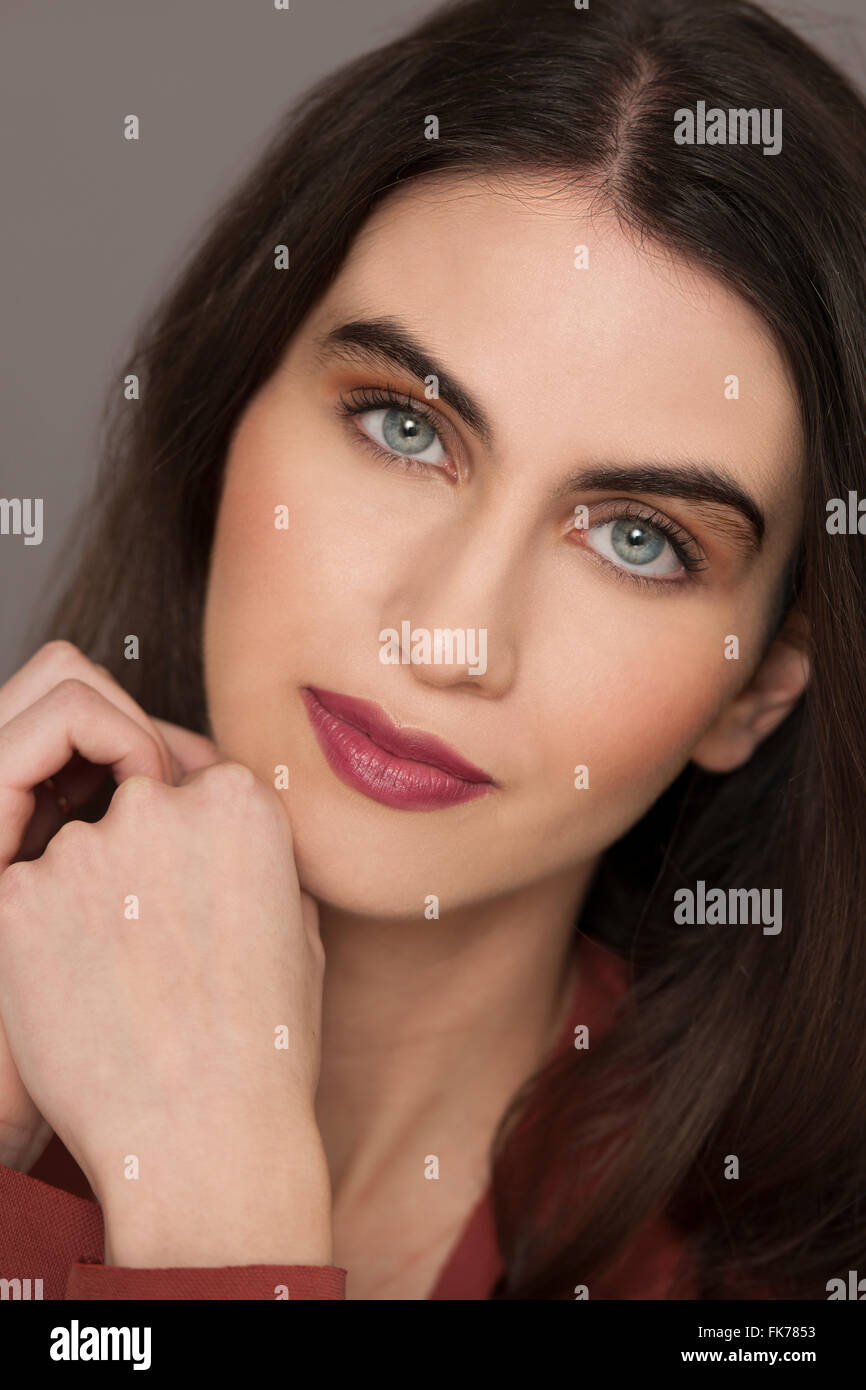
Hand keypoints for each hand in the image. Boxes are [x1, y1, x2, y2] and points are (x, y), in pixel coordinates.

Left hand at [0, 756, 330, 1267]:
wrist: (201, 1138)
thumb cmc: (265, 1042)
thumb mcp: (300, 931)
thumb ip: (263, 865)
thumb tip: (240, 849)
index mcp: (240, 801)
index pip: (199, 788)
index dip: (197, 851)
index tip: (199, 904)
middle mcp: (159, 806)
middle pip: (136, 809)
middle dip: (143, 866)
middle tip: (158, 944)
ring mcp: (83, 850)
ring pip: (78, 856)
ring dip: (92, 903)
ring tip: (120, 983)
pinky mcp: (17, 898)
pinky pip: (27, 900)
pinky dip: (44, 940)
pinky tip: (80, 995)